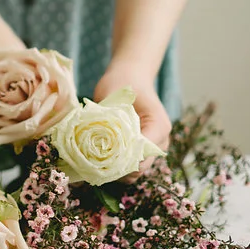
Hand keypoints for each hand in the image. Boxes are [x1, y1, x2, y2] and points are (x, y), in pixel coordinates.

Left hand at [94, 59, 171, 179]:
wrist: (130, 76)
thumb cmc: (123, 82)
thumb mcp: (114, 96)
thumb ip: (109, 118)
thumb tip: (92, 140)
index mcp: (159, 127)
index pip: (142, 155)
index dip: (119, 161)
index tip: (96, 157)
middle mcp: (160, 141)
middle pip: (139, 168)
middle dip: (114, 169)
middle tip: (88, 163)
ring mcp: (152, 148)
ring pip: (134, 172)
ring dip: (113, 170)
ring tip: (90, 163)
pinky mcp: (141, 150)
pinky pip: (130, 166)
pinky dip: (114, 167)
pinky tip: (96, 161)